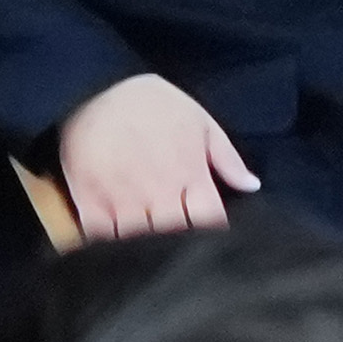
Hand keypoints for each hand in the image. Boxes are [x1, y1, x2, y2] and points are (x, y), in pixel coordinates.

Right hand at [55, 71, 257, 240]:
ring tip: (149, 254)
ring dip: (147, 252)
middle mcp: (158, 191)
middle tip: (178, 249)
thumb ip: (227, 158)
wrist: (93, 86)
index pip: (211, 222)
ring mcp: (122, 199)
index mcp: (190, 173)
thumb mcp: (199, 121)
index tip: (208, 234)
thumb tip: (252, 186)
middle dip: (180, 247)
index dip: (212, 234)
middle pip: (177, 240)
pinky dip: (111, 250)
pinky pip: (103, 241)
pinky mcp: (90, 203)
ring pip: (141, 246)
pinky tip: (117, 251)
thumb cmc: (151, 103)